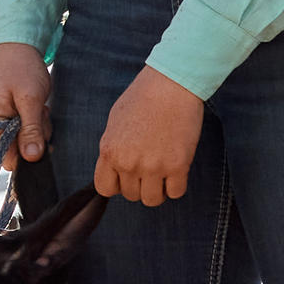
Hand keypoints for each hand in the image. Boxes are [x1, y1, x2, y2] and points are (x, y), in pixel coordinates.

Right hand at [0, 41, 52, 165]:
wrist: (15, 47)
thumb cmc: (21, 68)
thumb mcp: (31, 99)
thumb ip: (31, 130)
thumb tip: (32, 158)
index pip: (8, 160)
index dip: (28, 153)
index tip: (40, 132)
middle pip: (16, 153)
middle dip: (34, 137)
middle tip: (39, 112)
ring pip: (21, 143)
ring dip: (36, 128)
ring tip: (36, 106)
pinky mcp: (1, 121)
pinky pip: (20, 133)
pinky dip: (32, 123)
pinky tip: (33, 107)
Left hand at [91, 67, 204, 205]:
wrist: (171, 84)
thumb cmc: (143, 97)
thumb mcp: (115, 122)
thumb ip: (113, 148)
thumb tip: (115, 169)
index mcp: (109, 151)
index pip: (105, 188)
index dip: (117, 185)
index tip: (127, 176)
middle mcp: (128, 163)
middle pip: (131, 195)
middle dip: (140, 184)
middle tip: (150, 166)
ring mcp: (153, 166)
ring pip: (152, 200)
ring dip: (158, 189)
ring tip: (163, 172)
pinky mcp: (178, 166)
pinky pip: (176, 193)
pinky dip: (176, 186)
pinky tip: (177, 170)